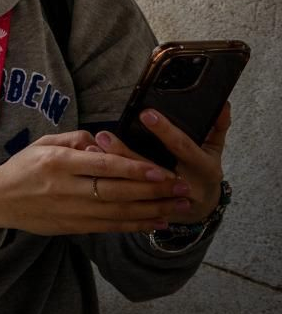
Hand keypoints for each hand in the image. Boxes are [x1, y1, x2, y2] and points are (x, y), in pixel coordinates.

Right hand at [0, 131, 190, 234]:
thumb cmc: (23, 167)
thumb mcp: (43, 143)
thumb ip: (75, 140)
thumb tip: (105, 141)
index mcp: (58, 163)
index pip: (103, 166)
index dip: (135, 170)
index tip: (161, 171)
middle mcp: (66, 188)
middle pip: (117, 192)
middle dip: (154, 191)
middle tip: (183, 187)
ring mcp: (71, 211)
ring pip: (119, 212)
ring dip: (154, 210)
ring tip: (181, 206)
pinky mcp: (74, 227)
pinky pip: (111, 227)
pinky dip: (137, 225)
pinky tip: (158, 222)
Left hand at [95, 104, 229, 223]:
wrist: (201, 208)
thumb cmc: (203, 171)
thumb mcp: (214, 150)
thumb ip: (217, 127)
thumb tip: (222, 103)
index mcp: (203, 167)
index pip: (183, 146)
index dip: (165, 131)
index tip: (145, 113)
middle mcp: (185, 185)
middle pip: (152, 170)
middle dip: (126, 152)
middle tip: (104, 135)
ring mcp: (167, 201)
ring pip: (136, 186)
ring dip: (113, 168)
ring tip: (92, 148)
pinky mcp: (150, 210)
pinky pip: (127, 197)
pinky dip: (110, 182)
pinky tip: (91, 169)